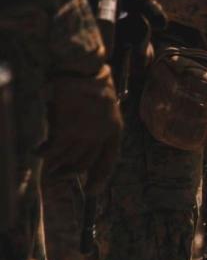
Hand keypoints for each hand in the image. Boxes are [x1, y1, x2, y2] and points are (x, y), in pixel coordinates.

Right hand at [41, 66, 122, 194]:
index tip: (93, 191)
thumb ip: (96, 126)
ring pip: (66, 158)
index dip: (100, 178)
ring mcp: (83, 134)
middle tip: (57, 177)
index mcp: (115, 128)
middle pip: (84, 164)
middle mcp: (101, 135)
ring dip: (54, 165)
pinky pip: (52, 150)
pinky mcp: (65, 131)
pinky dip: (43, 153)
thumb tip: (78, 149)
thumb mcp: (103, 105)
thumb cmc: (89, 82)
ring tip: (46, 166)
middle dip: (69, 174)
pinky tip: (38, 151)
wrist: (79, 68)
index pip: (109, 161)